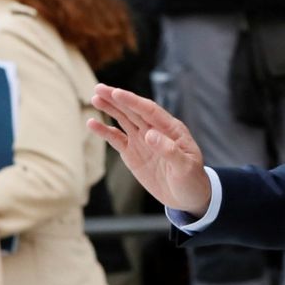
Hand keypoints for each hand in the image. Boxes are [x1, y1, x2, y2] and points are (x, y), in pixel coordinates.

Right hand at [88, 83, 212, 216]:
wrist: (187, 196)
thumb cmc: (192, 180)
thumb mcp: (186, 167)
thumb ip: (169, 150)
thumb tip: (149, 134)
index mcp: (171, 129)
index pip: (149, 110)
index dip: (133, 101)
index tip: (117, 93)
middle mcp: (155, 130)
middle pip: (133, 110)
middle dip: (116, 99)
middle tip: (99, 88)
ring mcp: (142, 140)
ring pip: (123, 120)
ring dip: (109, 109)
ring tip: (94, 98)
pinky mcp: (132, 152)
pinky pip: (116, 139)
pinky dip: (104, 131)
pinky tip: (92, 124)